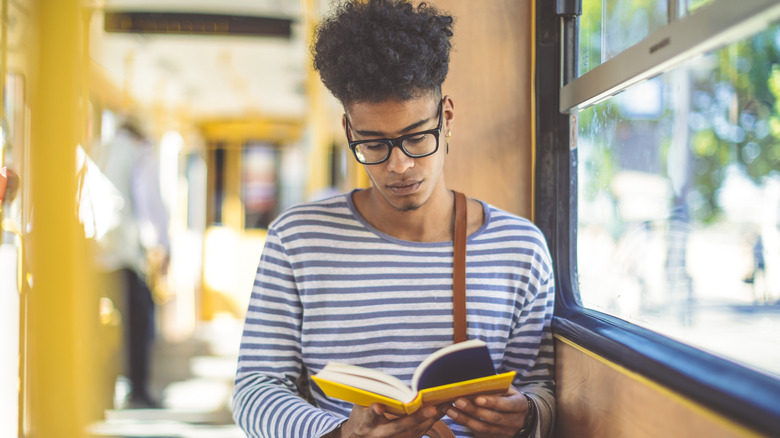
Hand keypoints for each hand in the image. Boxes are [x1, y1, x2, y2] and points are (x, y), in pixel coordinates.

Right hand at [332, 402, 447, 437]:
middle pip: (399, 427)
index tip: (379, 408)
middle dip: (416, 419)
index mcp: (366, 423)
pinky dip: (432, 420)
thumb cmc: (361, 417)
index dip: (375, 412)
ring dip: (431, 418)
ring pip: (415, 431)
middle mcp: (380, 434)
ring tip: (445, 403)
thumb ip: (369, 393)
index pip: (370, 417)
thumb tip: (377, 376)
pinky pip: (421, 432)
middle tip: (430, 409)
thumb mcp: (359, 406)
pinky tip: (443, 408)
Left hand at [445, 386, 529, 437]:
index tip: (478, 398)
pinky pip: (479, 433)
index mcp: (520, 405)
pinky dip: (465, 423)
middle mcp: (515, 421)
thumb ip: (496, 386)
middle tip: (458, 401)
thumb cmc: (509, 397)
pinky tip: (453, 415)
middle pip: (494, 418)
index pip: (508, 405)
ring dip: (465, 419)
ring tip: (450, 409)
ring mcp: (505, 432)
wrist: (519, 416)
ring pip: (484, 428)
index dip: (493, 402)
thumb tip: (477, 380)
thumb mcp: (508, 389)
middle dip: (474, 410)